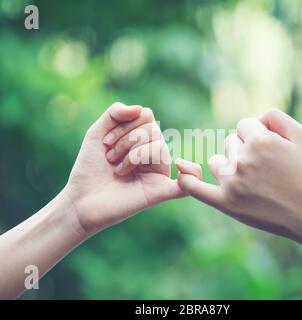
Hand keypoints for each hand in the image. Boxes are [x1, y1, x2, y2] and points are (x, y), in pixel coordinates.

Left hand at [64, 102, 182, 235]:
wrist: (80, 200)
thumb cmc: (89, 168)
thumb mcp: (97, 133)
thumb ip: (115, 113)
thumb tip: (141, 109)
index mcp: (141, 140)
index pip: (147, 116)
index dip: (127, 123)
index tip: (105, 141)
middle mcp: (153, 155)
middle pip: (154, 130)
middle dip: (127, 140)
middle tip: (110, 158)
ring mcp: (158, 173)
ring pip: (159, 147)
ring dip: (132, 155)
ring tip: (117, 171)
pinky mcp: (159, 192)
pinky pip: (185, 186)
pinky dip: (191, 175)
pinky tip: (182, 168)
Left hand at [176, 109, 301, 240]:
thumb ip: (276, 117)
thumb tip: (255, 118)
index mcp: (259, 141)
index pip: (243, 125)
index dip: (255, 134)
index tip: (268, 149)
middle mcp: (242, 159)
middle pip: (229, 142)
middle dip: (243, 149)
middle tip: (264, 168)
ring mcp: (231, 182)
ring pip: (217, 162)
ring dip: (229, 165)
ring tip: (251, 180)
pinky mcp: (225, 202)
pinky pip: (196, 188)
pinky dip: (187, 181)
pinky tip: (181, 173)